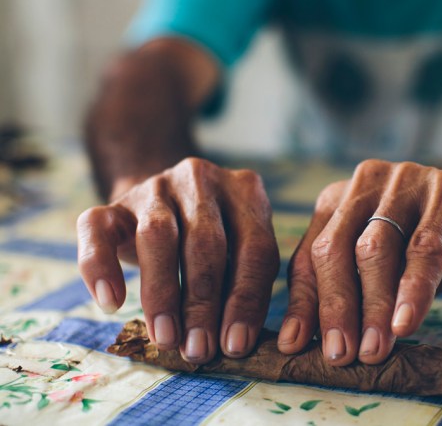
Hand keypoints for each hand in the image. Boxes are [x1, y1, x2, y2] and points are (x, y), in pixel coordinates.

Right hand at [77, 157, 279, 363]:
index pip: (256, 248)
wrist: (165, 201)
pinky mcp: (114, 202)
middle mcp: (203, 181)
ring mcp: (157, 186)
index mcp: (246, 191)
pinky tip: (111, 303)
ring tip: (166, 338)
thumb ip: (243, 284)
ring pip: (156, 235)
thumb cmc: (216, 240)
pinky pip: (96, 229)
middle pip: (206, 244)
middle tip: (198, 350)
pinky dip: (100, 267)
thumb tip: (236, 342)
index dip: (246, 300)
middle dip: (203, 304)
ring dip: (162, 292)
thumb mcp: (240, 249)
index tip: (236, 345)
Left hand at [278, 159, 441, 365]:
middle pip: (336, 248)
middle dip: (335, 307)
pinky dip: (414, 288)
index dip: (304, 302)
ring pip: (376, 248)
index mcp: (343, 198)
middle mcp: (369, 182)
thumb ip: (357, 292)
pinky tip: (406, 322)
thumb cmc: (438, 246)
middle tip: (340, 355)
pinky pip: (426, 247)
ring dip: (372, 305)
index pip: (311, 253)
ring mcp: (409, 181)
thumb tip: (318, 343)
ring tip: (373, 349)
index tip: (295, 346)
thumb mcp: (390, 270)